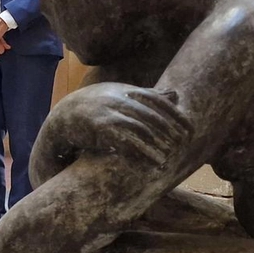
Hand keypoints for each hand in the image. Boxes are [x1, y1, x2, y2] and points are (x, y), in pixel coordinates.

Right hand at [36, 82, 190, 169]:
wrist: (63, 117)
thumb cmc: (96, 109)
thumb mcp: (122, 97)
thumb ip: (148, 97)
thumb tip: (175, 94)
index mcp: (126, 91)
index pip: (158, 101)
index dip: (176, 116)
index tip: (190, 130)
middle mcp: (118, 99)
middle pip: (152, 115)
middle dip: (170, 132)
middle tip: (184, 146)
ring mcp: (108, 112)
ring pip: (141, 128)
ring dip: (159, 144)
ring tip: (170, 156)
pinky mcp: (99, 128)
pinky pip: (126, 140)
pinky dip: (143, 151)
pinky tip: (154, 161)